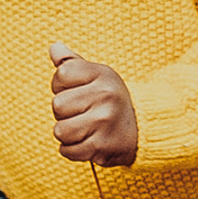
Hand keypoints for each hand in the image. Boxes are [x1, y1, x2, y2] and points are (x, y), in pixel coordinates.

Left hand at [50, 42, 137, 166]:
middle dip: (64, 112)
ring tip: (84, 128)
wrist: (143, 129)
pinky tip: (88, 141)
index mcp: (102, 75)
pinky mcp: (101, 147)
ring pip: (60, 130)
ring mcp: (103, 122)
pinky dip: (73, 150)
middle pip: (57, 105)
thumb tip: (54, 47)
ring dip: (67, 133)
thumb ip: (73, 62)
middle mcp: (105, 96)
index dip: (61, 85)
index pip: (61, 75)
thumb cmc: (112, 100)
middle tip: (83, 112)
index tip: (77, 91)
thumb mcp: (98, 76)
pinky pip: (67, 151)